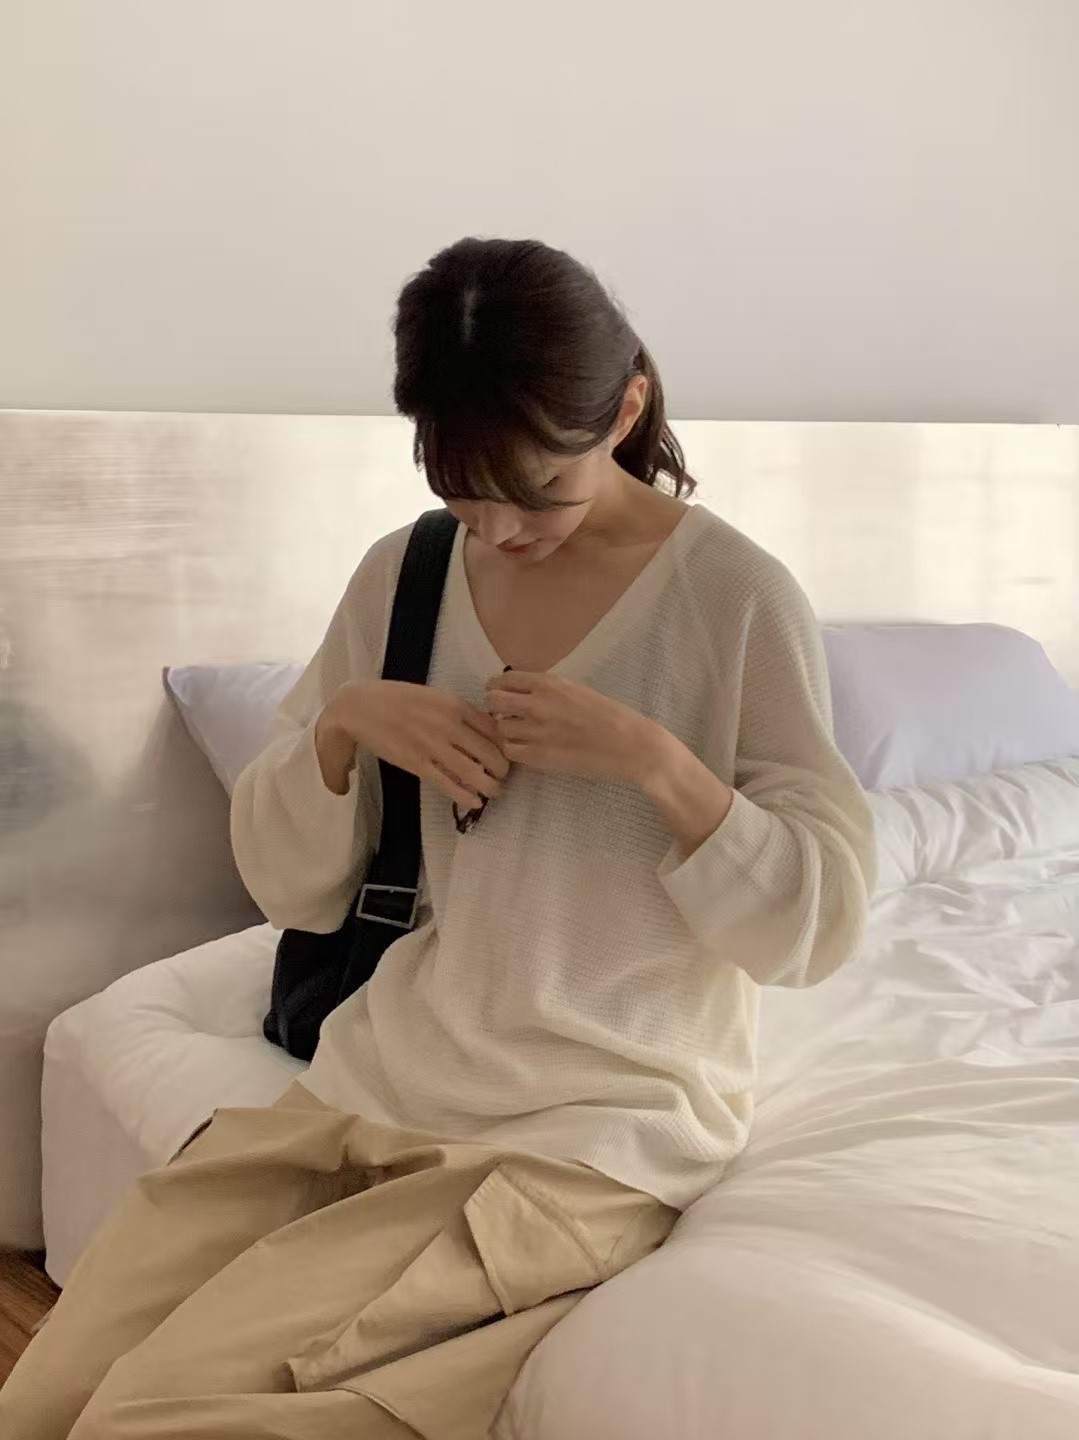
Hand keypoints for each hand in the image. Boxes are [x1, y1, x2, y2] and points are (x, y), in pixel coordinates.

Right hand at [316, 681, 508, 805]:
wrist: (358, 706)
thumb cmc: (396, 698)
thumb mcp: (433, 695)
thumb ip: (457, 711)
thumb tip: (483, 727)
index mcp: (455, 704)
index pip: (494, 728)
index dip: (506, 745)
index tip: (508, 754)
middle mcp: (448, 724)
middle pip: (490, 752)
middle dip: (502, 768)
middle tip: (504, 776)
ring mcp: (433, 745)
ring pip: (473, 771)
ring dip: (489, 785)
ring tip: (494, 792)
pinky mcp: (416, 763)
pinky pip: (447, 783)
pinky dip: (464, 795)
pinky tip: (474, 802)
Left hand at [485, 671, 658, 783]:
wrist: (630, 745)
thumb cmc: (610, 716)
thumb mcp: (578, 690)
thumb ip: (549, 689)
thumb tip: (524, 691)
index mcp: (549, 684)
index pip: (504, 679)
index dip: (498, 687)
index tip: (500, 693)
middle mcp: (537, 704)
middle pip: (493, 701)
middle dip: (495, 706)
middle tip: (505, 714)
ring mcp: (536, 731)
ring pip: (500, 727)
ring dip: (506, 730)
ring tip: (520, 734)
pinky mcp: (539, 757)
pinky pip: (510, 750)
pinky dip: (514, 749)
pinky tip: (527, 749)